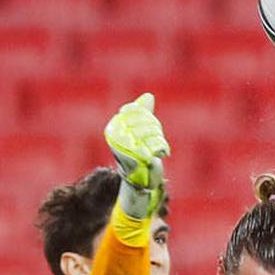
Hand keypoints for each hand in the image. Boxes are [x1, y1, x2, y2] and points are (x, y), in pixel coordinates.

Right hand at [104, 92, 167, 217]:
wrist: (140, 178)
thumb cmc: (139, 152)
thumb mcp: (140, 129)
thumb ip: (143, 112)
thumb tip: (148, 96)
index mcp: (113, 129)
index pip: (134, 110)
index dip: (145, 117)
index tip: (147, 126)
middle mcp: (116, 138)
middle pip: (145, 120)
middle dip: (153, 129)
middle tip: (153, 139)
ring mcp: (128, 148)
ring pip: (151, 131)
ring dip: (158, 140)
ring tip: (155, 149)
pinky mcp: (141, 158)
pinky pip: (157, 144)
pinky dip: (162, 148)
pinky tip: (159, 154)